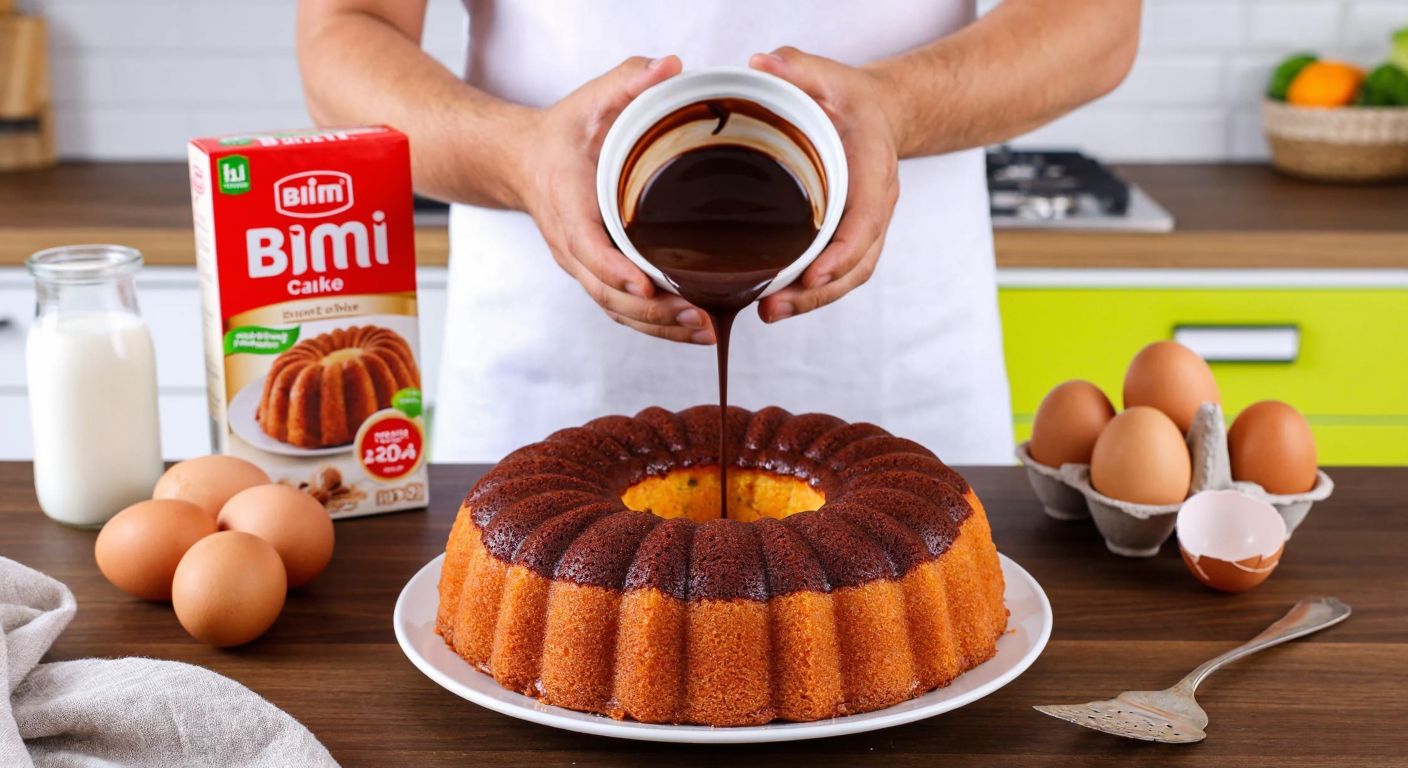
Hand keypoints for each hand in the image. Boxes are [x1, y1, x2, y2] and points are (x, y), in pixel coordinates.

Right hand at [512, 55, 716, 344]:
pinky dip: (655, 324)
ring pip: (617, 309)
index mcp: (568, 206)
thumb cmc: (563, 132)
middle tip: (699, 317)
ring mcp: (582, 265)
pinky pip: (623, 309)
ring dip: (659, 326)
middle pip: (608, 293)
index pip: (587, 247)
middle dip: (653, 311)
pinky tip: (692, 328)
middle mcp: (571, 246)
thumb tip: (673, 65)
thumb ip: (629, 80)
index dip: (615, 270)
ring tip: (705, 330)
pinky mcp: (596, 275)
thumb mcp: (592, 99)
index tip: (646, 285)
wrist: (522, 161)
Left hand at [748, 47, 901, 323]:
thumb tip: (761, 63)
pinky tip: (775, 302)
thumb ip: (799, 67)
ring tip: (769, 313)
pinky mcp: (849, 238)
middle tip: (773, 309)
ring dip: (811, 300)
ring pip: (847, 276)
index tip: (814, 274)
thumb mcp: (829, 75)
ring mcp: (865, 227)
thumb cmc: (851, 100)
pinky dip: (811, 292)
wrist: (880, 116)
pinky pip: (837, 273)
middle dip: (817, 292)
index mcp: (873, 172)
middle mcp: (876, 207)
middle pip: (855, 264)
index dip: (842, 253)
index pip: (865, 222)